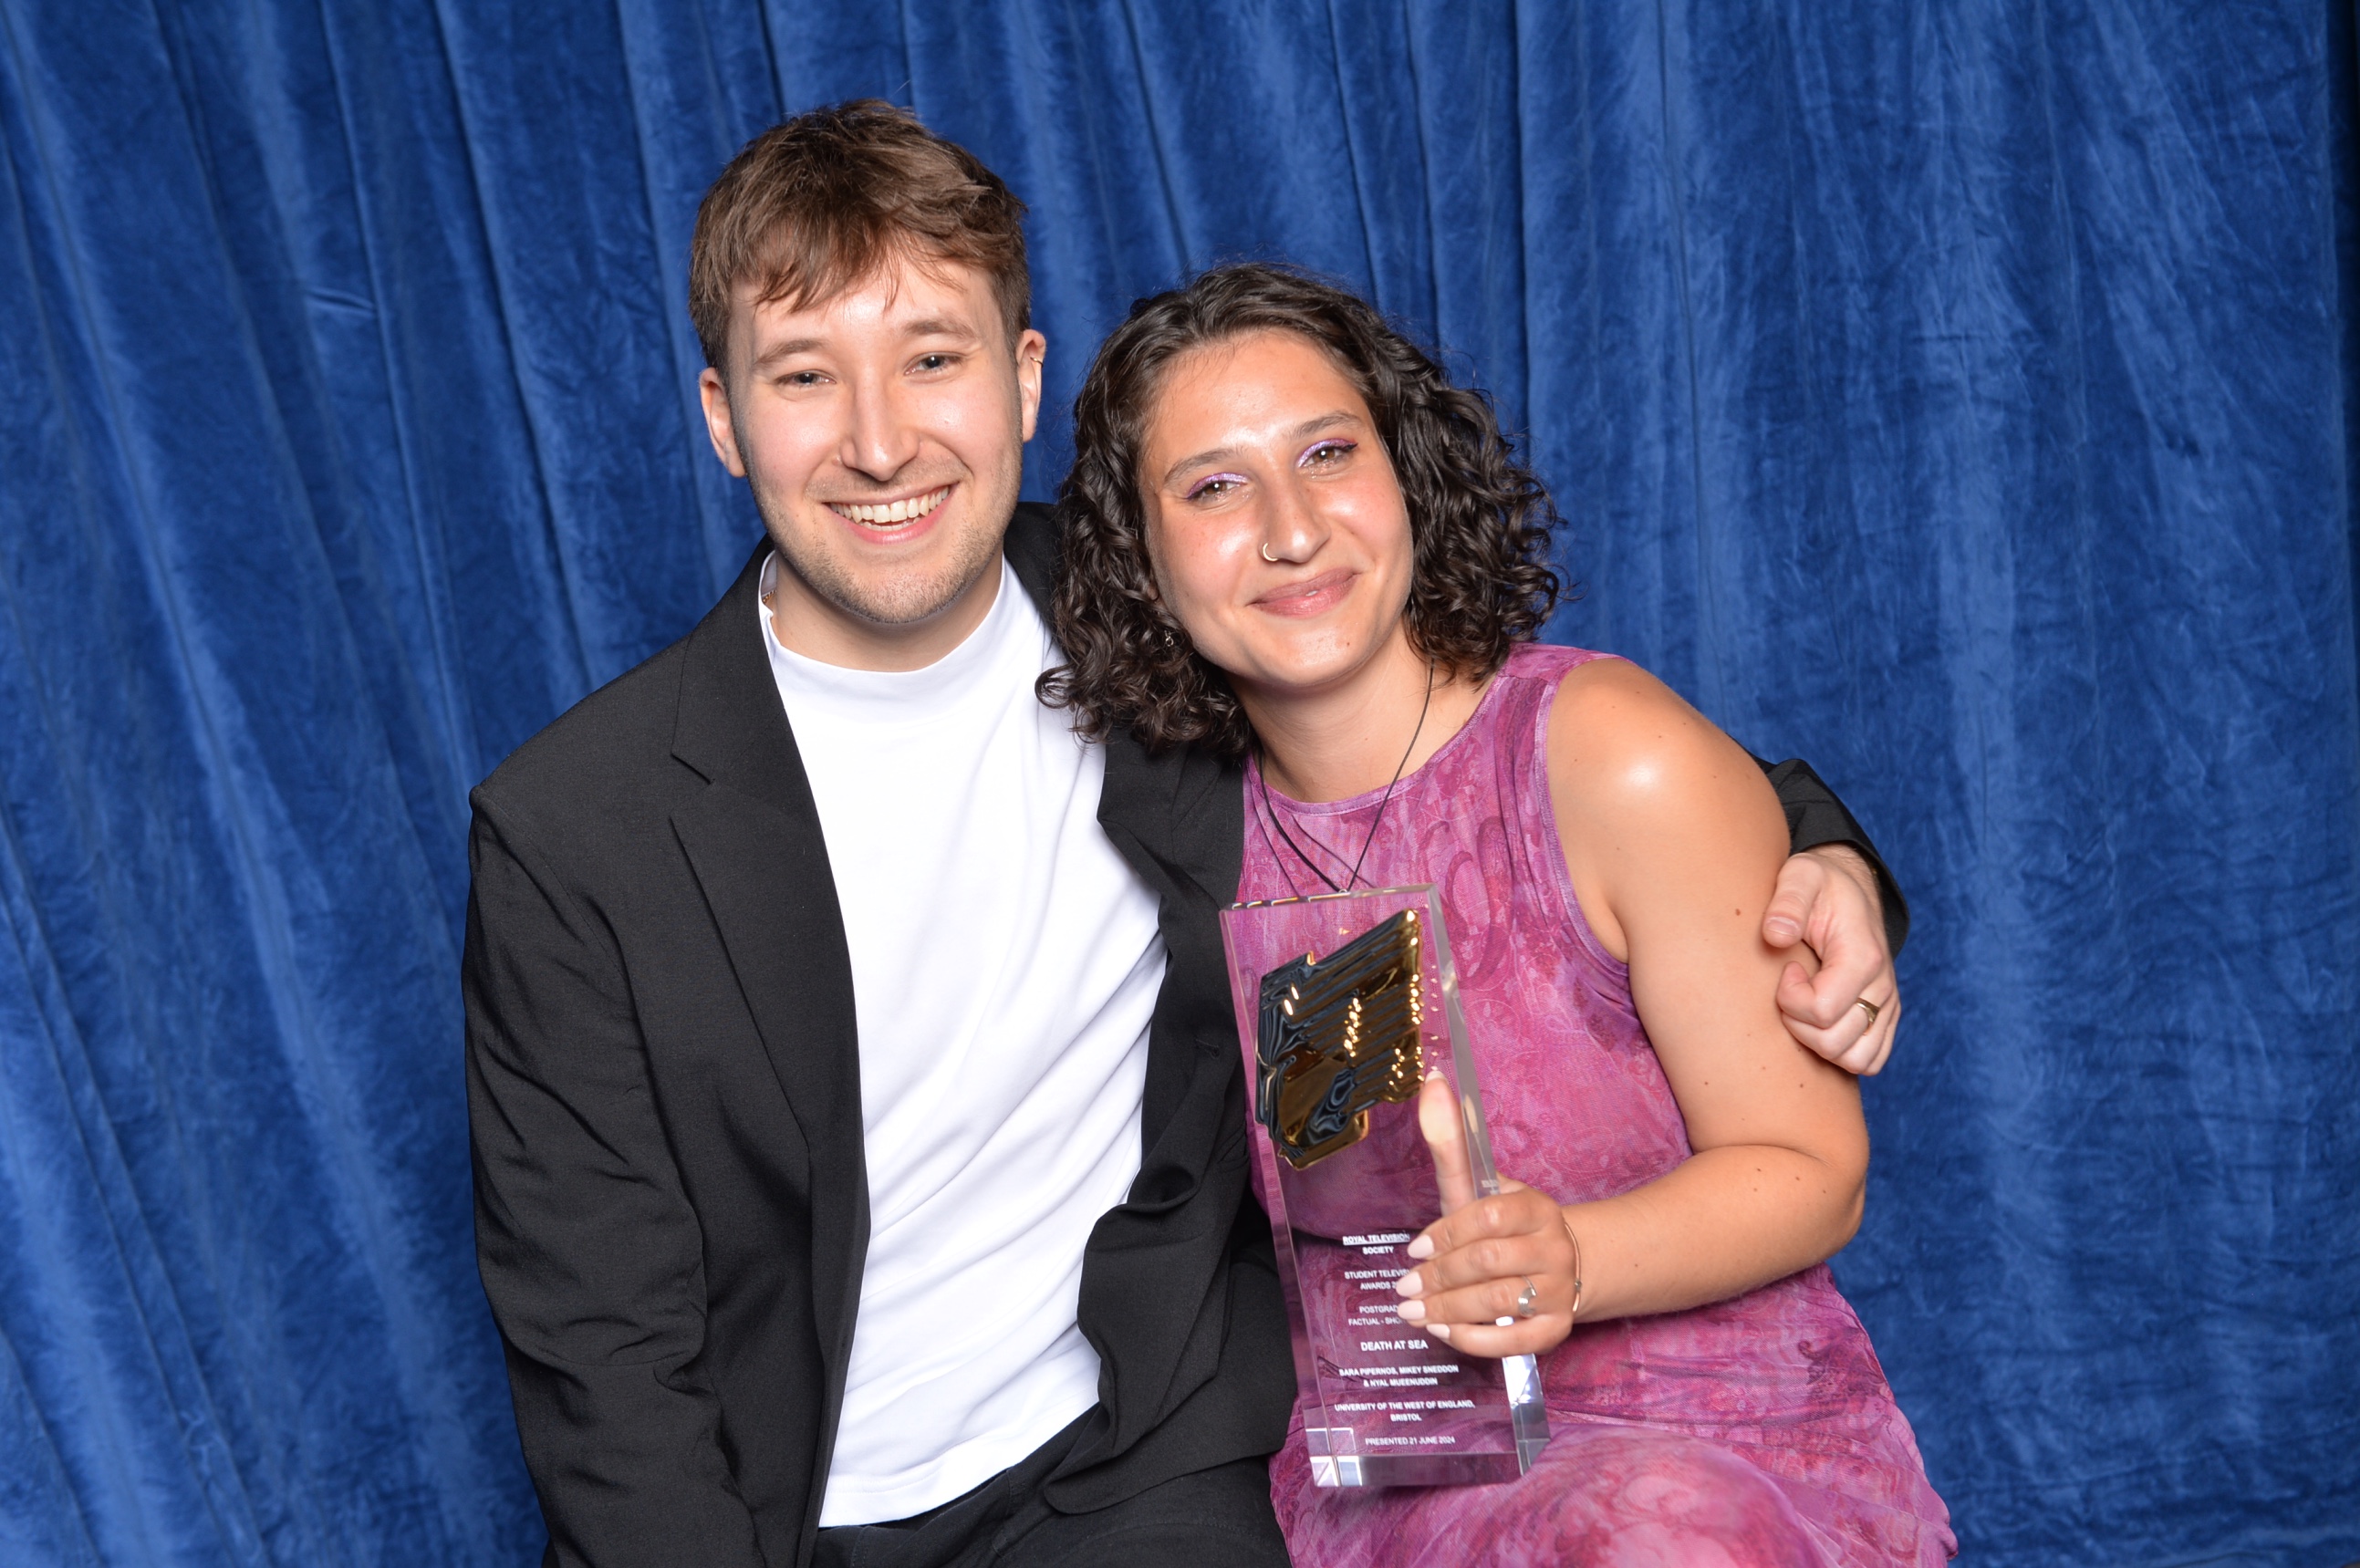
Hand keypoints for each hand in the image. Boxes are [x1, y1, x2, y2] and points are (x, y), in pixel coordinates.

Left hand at [1390, 1076, 1579, 1357]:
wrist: (1566, 1266)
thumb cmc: (1507, 1227)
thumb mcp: (1480, 1186)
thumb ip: (1451, 1143)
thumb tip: (1429, 1079)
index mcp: (1535, 1207)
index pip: (1489, 1216)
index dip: (1446, 1234)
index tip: (1413, 1249)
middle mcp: (1552, 1247)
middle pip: (1490, 1261)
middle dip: (1439, 1276)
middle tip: (1405, 1288)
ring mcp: (1559, 1290)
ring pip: (1499, 1303)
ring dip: (1448, 1309)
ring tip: (1414, 1312)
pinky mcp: (1556, 1329)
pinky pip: (1515, 1342)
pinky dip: (1474, 1339)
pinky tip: (1444, 1331)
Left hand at [1762, 845, 1898, 1074]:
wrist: (1851, 888)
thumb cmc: (1820, 884)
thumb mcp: (1800, 876)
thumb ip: (1787, 901)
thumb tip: (1775, 936)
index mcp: (1862, 957)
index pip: (1821, 1010)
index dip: (1790, 998)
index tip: (1787, 969)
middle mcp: (1883, 987)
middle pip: (1834, 1042)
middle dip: (1797, 1023)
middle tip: (1789, 989)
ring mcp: (1888, 1006)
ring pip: (1855, 1061)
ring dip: (1818, 1044)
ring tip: (1803, 1008)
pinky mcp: (1885, 1017)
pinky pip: (1869, 1061)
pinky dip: (1840, 1053)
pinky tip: (1818, 1023)